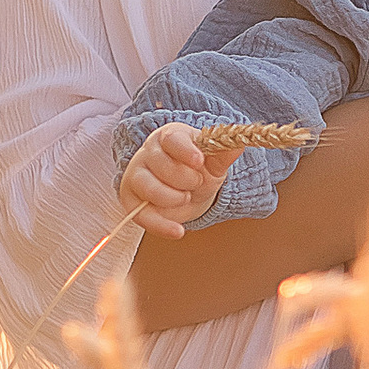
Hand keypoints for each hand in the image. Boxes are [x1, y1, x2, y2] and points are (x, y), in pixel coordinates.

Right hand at [117, 119, 231, 235]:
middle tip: (196, 182)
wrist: (189, 192)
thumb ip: (223, 155)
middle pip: (163, 165)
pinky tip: (178, 231)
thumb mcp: (214, 164)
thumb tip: (238, 144)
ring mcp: (137, 175)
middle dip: (187, 180)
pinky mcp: (131, 199)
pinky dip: (161, 225)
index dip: (185, 151)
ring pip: (150, 188)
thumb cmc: (199, 171)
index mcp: (170, 137)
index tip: (199, 161)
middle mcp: (149, 152)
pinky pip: (140, 214)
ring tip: (185, 196)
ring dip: (174, 198)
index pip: (173, 140)